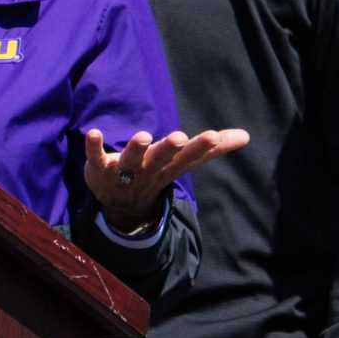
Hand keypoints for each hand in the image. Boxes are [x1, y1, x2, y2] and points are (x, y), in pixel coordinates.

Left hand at [83, 126, 249, 231]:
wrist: (122, 205)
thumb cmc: (156, 173)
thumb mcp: (184, 162)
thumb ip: (212, 149)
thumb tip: (246, 136)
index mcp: (169, 166)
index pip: (188, 157)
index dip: (200, 147)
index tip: (213, 136)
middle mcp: (148, 169)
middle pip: (160, 158)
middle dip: (169, 148)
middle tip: (179, 137)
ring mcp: (123, 171)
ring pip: (130, 160)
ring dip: (136, 148)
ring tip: (144, 135)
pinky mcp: (99, 168)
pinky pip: (95, 157)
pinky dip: (93, 147)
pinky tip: (92, 132)